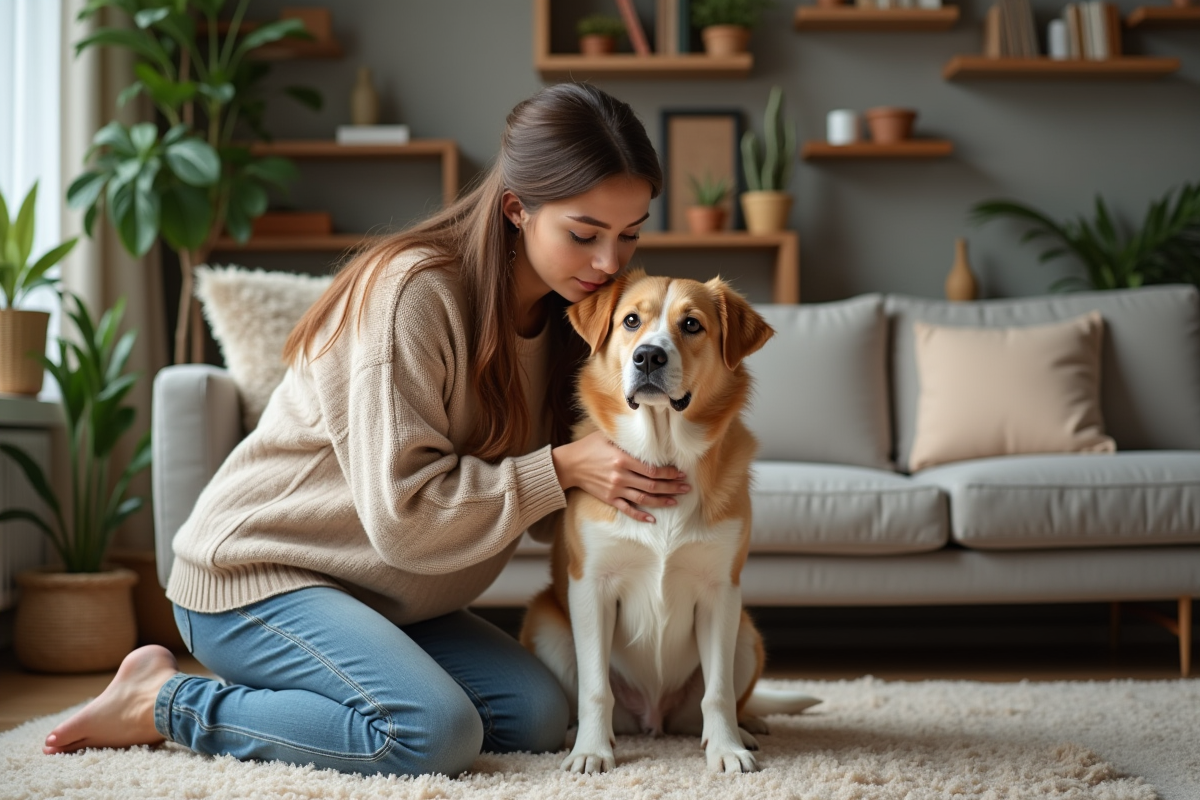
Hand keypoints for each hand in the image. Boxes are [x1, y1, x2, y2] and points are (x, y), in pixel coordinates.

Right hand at [552, 431, 689, 522]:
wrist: (569, 465)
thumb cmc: (589, 447)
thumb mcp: (607, 437)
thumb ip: (627, 438)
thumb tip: (646, 434)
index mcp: (623, 459)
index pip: (652, 469)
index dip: (669, 472)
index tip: (680, 473)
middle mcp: (621, 476)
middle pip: (652, 484)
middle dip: (671, 487)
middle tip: (686, 488)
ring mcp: (616, 489)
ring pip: (644, 498)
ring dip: (662, 500)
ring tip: (676, 501)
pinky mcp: (610, 499)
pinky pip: (627, 509)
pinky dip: (640, 515)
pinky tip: (652, 519)